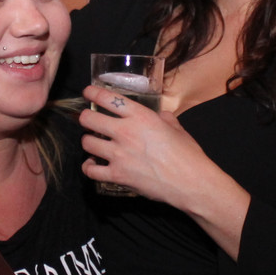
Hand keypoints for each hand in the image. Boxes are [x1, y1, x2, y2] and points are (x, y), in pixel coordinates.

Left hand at [79, 84, 197, 203]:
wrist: (189, 181)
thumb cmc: (187, 153)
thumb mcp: (176, 127)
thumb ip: (163, 118)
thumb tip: (160, 117)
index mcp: (140, 116)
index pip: (107, 98)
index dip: (92, 93)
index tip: (88, 93)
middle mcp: (125, 132)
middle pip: (89, 119)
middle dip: (85, 118)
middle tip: (88, 120)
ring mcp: (118, 155)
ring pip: (87, 143)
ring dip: (88, 142)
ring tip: (94, 143)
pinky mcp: (117, 175)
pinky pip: (91, 170)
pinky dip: (89, 167)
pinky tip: (93, 165)